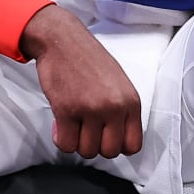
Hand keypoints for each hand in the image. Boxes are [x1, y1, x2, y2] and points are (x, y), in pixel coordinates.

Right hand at [21, 7, 143, 158]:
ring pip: (87, 151)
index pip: (133, 145)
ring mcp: (91, 110)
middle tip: (87, 131)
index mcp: (131, 101)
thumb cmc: (89, 60)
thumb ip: (122, 110)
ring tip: (74, 124)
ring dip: (77, 142)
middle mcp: (114, 107)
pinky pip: (66, 144)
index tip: (106, 138)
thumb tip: (119, 139)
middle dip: (96, 146)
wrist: (63, 40)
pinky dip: (61, 139)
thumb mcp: (119, 83)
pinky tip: (60, 124)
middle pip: (109, 152)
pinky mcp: (66, 111)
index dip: (117, 146)